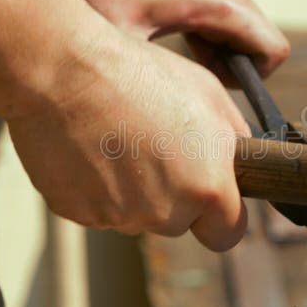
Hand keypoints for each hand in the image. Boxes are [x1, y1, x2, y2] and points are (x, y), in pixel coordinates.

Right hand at [6, 27, 250, 250]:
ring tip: (118, 138)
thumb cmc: (142, 74)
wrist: (66, 72)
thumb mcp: (209, 94)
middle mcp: (166, 213)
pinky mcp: (78, 214)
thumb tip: (240, 163)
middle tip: (155, 146)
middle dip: (174, 195)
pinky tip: (91, 146)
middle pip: (179, 222)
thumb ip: (234, 140)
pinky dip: (97, 187)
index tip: (211, 195)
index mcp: (208, 188)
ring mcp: (119, 217)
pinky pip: (99, 209)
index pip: (226, 234)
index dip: (220, 215)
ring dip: (134, 190)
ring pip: (138, 216)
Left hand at [65, 0, 289, 83]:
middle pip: (261, 41)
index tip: (219, 85)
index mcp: (218, 1)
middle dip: (238, 66)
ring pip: (245, 27)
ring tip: (184, 58)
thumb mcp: (125, 43)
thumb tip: (168, 119)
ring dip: (224, 50)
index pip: (273, 49)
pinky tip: (178, 39)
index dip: (255, 78)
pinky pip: (229, 14)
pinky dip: (214, 34)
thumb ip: (157, 78)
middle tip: (196, 76)